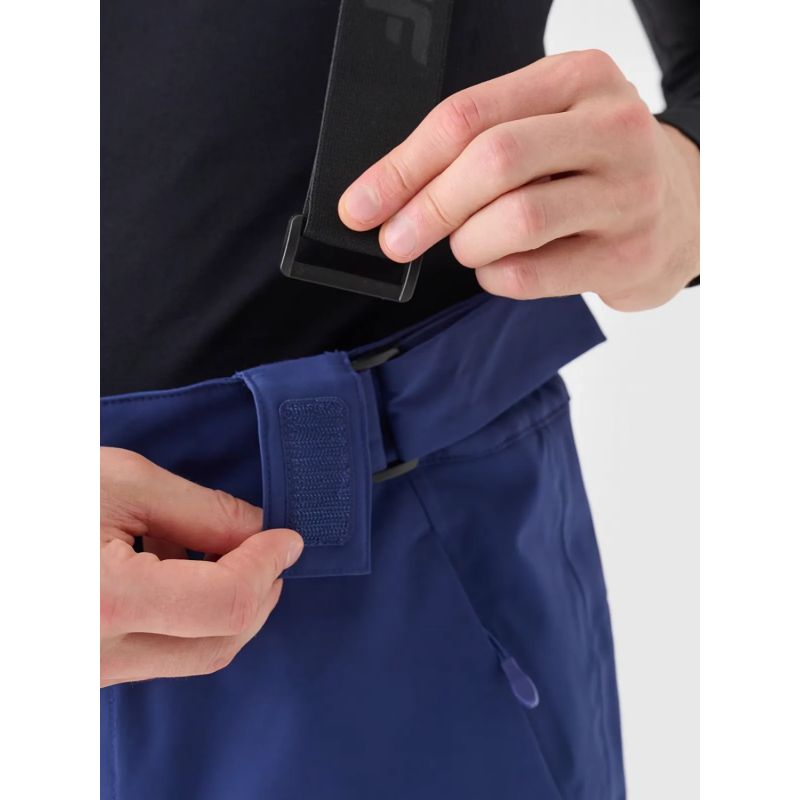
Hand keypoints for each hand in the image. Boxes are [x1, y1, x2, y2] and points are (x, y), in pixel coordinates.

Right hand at [100, 447, 302, 686]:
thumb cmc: (31, 492)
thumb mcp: (122, 483)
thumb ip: (202, 511)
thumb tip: (260, 530)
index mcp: (106, 602)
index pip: (226, 603)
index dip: (269, 565)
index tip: (288, 537)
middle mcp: (94, 656)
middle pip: (220, 642)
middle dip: (259, 591)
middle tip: (270, 547)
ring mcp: (87, 673)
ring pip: (195, 655)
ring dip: (229, 605)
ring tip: (217, 549)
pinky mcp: (85, 671)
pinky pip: (162, 655)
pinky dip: (193, 617)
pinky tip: (182, 571)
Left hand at [339, 49, 698, 310]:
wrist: (687, 207)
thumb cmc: (596, 165)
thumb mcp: (547, 126)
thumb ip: (480, 144)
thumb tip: (389, 194)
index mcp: (578, 79)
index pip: (467, 115)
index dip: (402, 166)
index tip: (361, 205)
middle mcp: (610, 128)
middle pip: (492, 161)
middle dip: (428, 207)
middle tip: (395, 239)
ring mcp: (628, 193)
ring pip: (516, 219)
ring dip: (467, 244)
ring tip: (466, 248)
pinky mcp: (628, 254)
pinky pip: (534, 273)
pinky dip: (497, 276)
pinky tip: (500, 268)